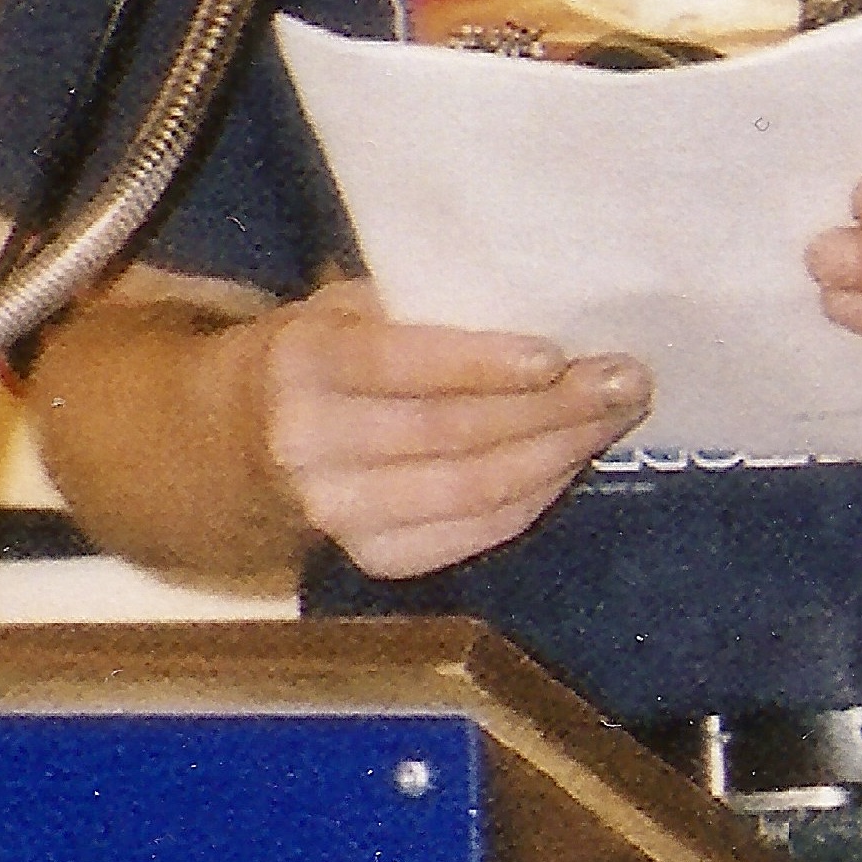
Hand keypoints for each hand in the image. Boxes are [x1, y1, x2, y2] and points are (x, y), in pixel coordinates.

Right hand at [252, 282, 650, 578]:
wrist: (235, 444)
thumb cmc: (318, 355)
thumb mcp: (342, 310)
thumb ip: (417, 309)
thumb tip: (541, 302)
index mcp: (300, 365)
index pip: (400, 366)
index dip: (481, 365)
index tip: (557, 355)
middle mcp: (312, 448)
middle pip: (454, 434)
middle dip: (552, 409)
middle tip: (626, 381)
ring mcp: (340, 515)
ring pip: (475, 490)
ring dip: (559, 453)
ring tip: (615, 416)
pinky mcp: (374, 559)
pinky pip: (476, 531)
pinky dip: (535, 496)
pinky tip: (570, 459)